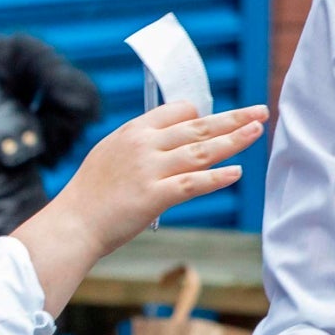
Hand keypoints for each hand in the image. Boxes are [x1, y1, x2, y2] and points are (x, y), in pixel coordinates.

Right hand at [11, 102, 267, 308]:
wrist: (74, 223)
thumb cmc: (92, 194)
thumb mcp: (111, 154)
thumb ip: (140, 145)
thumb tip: (169, 141)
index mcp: (133, 131)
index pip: (177, 111)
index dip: (201, 115)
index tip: (217, 122)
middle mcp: (144, 145)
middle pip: (198, 126)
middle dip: (233, 118)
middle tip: (260, 111)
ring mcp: (149, 170)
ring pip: (201, 151)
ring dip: (233, 140)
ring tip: (257, 132)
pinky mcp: (154, 197)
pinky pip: (193, 184)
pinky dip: (216, 178)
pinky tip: (237, 173)